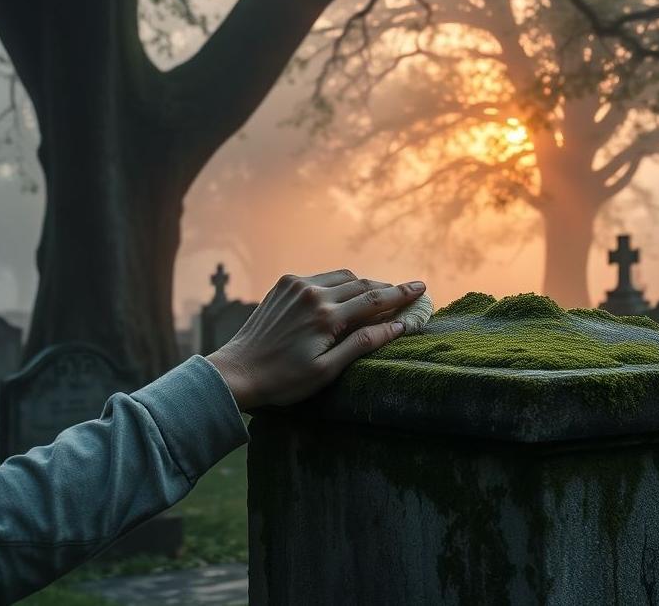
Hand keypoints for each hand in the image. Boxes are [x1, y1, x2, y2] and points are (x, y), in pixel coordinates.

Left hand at [207, 269, 425, 410]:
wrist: (237, 372)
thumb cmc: (283, 380)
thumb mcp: (327, 370)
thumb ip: (363, 344)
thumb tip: (397, 326)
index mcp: (326, 316)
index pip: (374, 300)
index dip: (401, 293)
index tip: (422, 287)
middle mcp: (313, 293)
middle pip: (362, 284)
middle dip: (386, 289)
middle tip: (405, 293)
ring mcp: (297, 285)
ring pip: (342, 276)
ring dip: (362, 285)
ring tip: (375, 297)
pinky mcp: (284, 283)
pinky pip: (321, 277)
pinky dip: (337, 284)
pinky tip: (341, 298)